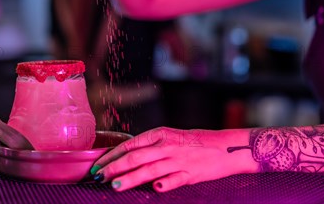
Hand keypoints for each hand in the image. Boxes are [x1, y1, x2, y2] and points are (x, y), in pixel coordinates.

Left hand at [91, 127, 256, 191]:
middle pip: (136, 157)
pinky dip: (164, 184)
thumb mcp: (171, 138)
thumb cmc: (195, 143)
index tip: (97, 165)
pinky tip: (154, 189)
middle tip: (98, 177)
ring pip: (150, 169)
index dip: (112, 156)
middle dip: (114, 168)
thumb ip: (151, 146)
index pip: (130, 145)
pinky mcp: (191, 173)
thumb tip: (125, 156)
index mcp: (160, 134)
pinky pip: (174, 179)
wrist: (225, 147)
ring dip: (131, 178)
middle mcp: (167, 146)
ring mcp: (179, 160)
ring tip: (115, 185)